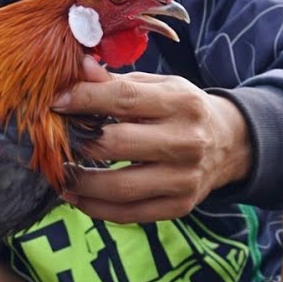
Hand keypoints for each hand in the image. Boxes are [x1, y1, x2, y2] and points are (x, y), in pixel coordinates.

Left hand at [51, 55, 251, 223]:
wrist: (230, 143)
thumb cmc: (181, 110)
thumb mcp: (159, 86)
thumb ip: (118, 81)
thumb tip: (80, 68)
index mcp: (181, 103)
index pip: (124, 98)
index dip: (83, 99)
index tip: (55, 102)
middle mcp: (186, 141)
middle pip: (117, 144)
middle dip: (78, 143)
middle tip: (52, 142)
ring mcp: (184, 178)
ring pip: (120, 187)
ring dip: (80, 183)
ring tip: (59, 174)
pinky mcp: (179, 206)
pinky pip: (128, 214)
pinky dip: (95, 208)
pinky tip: (76, 196)